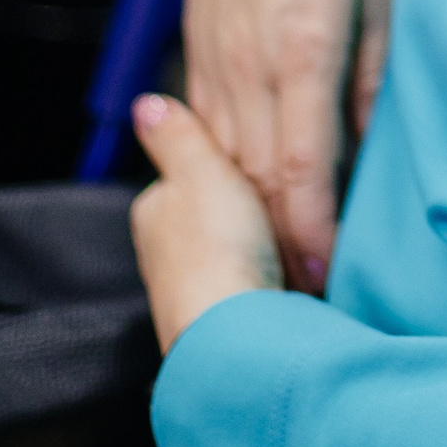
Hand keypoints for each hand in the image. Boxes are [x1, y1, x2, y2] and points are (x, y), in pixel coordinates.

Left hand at [130, 92, 283, 353]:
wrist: (237, 340)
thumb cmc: (216, 252)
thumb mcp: (200, 170)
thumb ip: (177, 135)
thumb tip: (145, 106)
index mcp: (153, 210)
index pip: (191, 171)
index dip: (230, 164)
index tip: (266, 164)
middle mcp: (164, 254)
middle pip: (216, 215)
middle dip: (250, 211)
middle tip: (290, 204)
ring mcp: (193, 291)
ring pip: (239, 252)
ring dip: (266, 248)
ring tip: (301, 245)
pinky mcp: (225, 324)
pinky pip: (255, 288)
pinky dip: (275, 280)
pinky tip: (297, 280)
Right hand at [182, 0, 393, 288]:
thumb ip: (374, 80)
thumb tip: (377, 158)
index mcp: (303, 48)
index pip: (303, 167)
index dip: (313, 234)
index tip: (326, 283)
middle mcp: (247, 66)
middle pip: (254, 182)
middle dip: (277, 250)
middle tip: (308, 308)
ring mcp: (212, 64)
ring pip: (222, 168)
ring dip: (246, 225)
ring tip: (276, 281)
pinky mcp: (194, 59)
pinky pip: (205, 138)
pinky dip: (222, 183)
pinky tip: (240, 218)